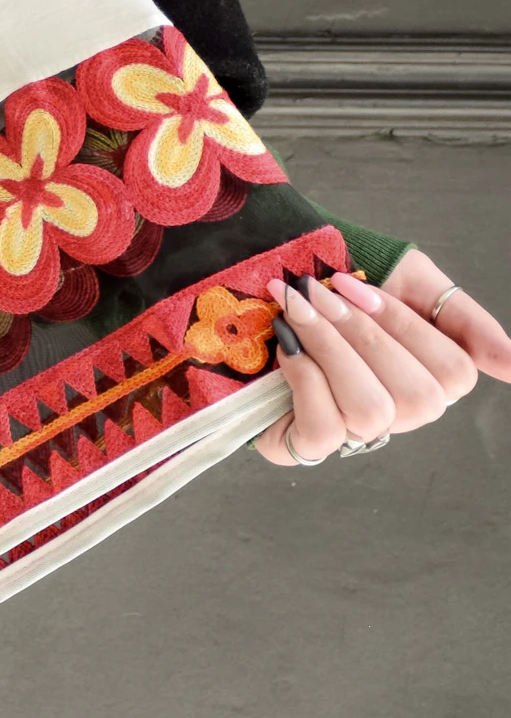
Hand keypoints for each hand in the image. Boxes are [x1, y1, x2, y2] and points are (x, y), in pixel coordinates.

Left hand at [252, 249, 510, 468]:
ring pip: (371, 412)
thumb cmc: (334, 277)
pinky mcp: (303, 445)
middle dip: (360, 334)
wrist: (255, 273)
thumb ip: (461, 317)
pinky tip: (285, 345)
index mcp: (427, 374)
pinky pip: (323, 432)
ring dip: (329, 349)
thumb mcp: (405, 277)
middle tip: (316, 291)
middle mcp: (397, 411)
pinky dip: (303, 378)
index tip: (353, 284)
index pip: (455, 373)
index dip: (403, 326)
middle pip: (417, 397)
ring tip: (296, 308)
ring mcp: (352, 433)